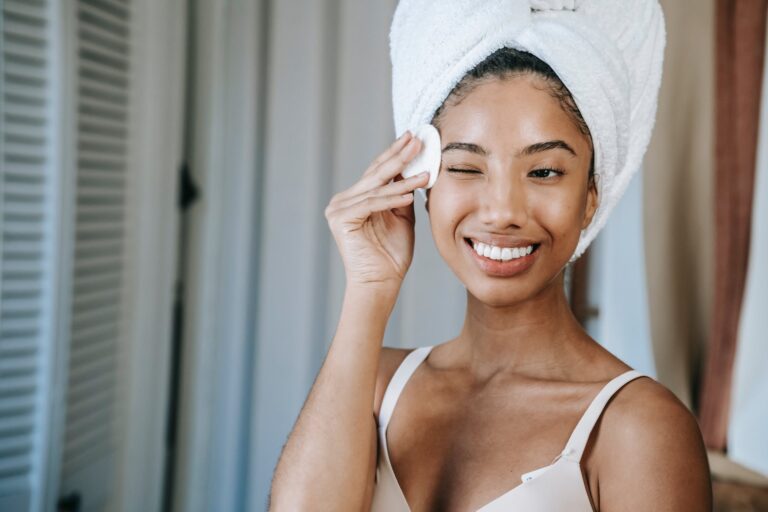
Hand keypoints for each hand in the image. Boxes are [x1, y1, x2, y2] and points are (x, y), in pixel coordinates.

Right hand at [324, 131, 429, 291]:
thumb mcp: (402, 216)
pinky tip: (410, 195)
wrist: (381, 282)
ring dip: (403, 180)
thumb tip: (414, 169)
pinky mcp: (340, 220)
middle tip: (417, 140)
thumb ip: (403, 194)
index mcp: (356, 198)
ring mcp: (338, 209)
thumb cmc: (392, 254)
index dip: (396, 154)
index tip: (414, 138)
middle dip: (399, 156)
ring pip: (376, 189)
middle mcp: (343, 200)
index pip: (378, 171)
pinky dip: (391, 199)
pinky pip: (371, 204)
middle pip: (375, 174)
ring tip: (424, 172)